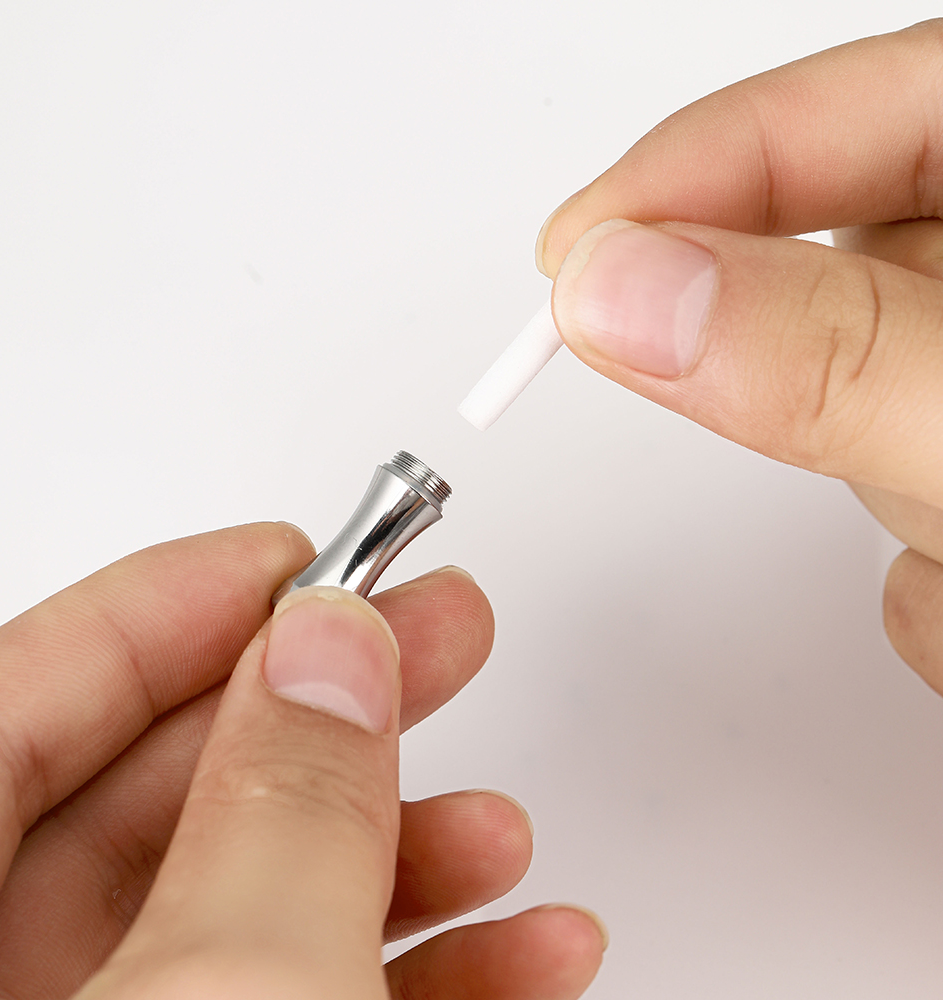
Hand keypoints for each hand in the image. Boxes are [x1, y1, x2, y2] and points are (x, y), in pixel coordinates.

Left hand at [0, 523, 605, 998]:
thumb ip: (276, 818)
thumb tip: (329, 646)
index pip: (3, 707)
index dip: (161, 611)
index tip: (291, 559)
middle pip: (149, 804)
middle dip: (322, 715)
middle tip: (432, 641)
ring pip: (237, 913)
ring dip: (390, 857)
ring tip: (497, 827)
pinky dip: (412, 976)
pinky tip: (516, 949)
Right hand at [536, 18, 942, 696]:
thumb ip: (820, 352)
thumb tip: (616, 290)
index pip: (830, 114)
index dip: (682, 174)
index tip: (569, 260)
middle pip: (828, 275)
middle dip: (813, 387)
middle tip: (862, 450)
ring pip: (848, 410)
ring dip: (883, 495)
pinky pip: (886, 495)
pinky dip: (920, 561)